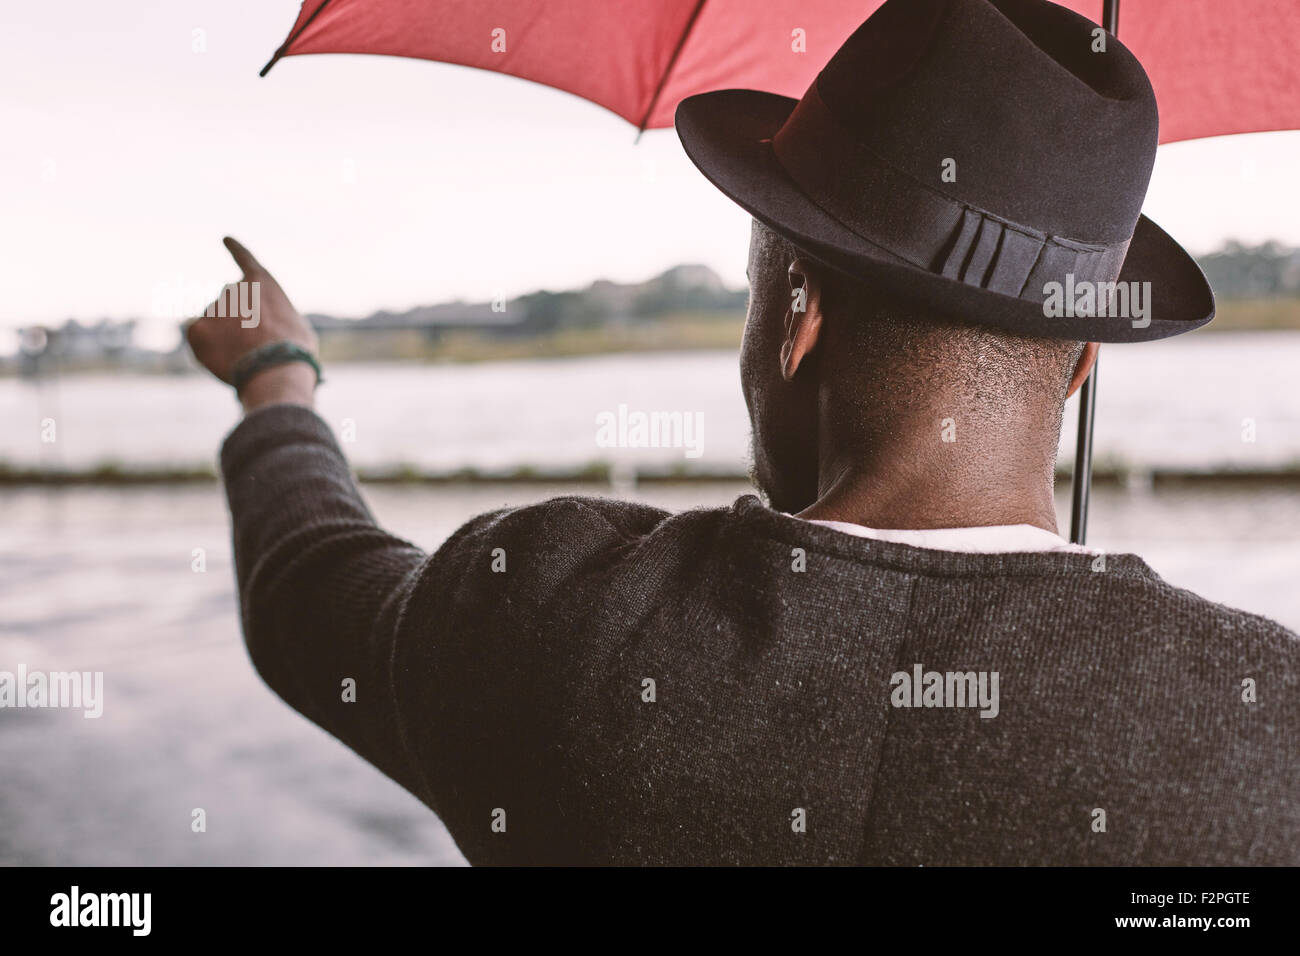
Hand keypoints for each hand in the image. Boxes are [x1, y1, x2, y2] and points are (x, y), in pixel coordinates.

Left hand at [187, 237, 319, 408]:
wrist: (275, 369)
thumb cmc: (294, 351)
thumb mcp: (297, 326)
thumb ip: (277, 316)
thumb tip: (268, 325)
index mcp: (261, 283)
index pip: (245, 258)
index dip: (236, 249)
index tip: (226, 239)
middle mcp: (233, 289)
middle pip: (230, 303)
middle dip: (236, 320)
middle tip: (252, 345)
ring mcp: (213, 308)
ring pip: (215, 323)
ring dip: (225, 337)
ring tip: (244, 357)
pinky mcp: (196, 328)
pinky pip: (199, 339)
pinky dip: (209, 350)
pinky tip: (226, 360)